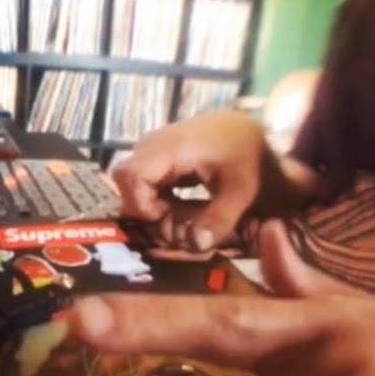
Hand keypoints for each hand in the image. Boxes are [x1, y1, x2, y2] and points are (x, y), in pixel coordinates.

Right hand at [111, 112, 271, 251]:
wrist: (249, 130)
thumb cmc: (248, 156)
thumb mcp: (241, 192)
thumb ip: (218, 220)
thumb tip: (195, 245)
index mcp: (171, 148)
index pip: (130, 177)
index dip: (141, 206)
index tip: (166, 220)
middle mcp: (153, 144)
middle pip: (125, 183)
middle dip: (145, 211)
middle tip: (175, 225)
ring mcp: (152, 149)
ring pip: (132, 184)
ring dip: (152, 207)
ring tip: (182, 218)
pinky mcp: (156, 156)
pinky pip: (142, 182)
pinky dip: (156, 200)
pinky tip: (180, 208)